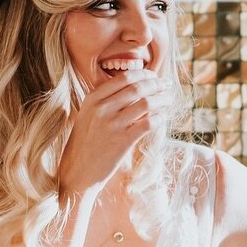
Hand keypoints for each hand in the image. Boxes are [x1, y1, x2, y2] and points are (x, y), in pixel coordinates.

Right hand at [58, 71, 176, 195]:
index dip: (143, 74)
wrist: (78, 171)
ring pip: (146, 104)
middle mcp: (102, 109)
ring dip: (162, 99)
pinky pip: (148, 123)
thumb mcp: (88, 115)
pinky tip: (163, 117)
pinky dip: (159, 118)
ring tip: (169, 99)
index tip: (153, 76)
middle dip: (156, 84)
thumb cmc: (85, 143)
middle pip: (137, 88)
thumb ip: (106, 100)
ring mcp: (112, 125)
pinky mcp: (123, 142)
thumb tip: (137, 86)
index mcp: (92, 99)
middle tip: (166, 85)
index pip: (123, 78)